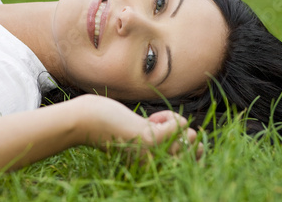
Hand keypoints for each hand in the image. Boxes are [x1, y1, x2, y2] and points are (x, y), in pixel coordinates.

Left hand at [73, 95, 203, 158]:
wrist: (85, 121)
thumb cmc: (108, 124)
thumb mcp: (137, 133)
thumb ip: (157, 137)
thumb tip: (188, 132)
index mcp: (152, 164)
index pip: (189, 161)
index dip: (187, 143)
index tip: (166, 132)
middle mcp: (155, 163)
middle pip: (196, 151)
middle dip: (188, 134)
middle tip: (164, 126)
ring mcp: (153, 152)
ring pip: (192, 139)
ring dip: (179, 124)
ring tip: (158, 121)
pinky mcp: (148, 139)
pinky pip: (180, 127)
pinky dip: (171, 117)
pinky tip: (154, 117)